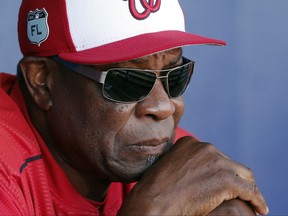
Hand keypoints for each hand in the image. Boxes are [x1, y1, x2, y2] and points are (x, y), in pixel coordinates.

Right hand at [118, 136, 267, 215]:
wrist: (153, 201)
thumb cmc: (155, 190)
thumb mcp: (168, 167)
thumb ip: (184, 162)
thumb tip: (194, 172)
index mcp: (191, 143)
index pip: (215, 155)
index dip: (223, 170)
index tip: (225, 183)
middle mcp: (205, 147)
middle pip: (231, 164)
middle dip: (236, 179)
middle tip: (241, 194)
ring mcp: (216, 161)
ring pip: (244, 175)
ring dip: (249, 189)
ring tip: (253, 201)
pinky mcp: (225, 180)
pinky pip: (249, 190)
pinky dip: (257, 199)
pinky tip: (260, 208)